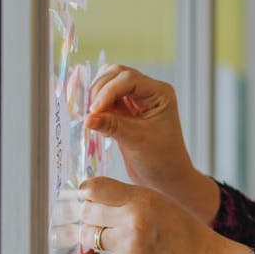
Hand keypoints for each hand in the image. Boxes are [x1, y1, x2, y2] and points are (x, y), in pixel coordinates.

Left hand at [78, 176, 249, 253]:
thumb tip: (87, 196)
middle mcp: (134, 219)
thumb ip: (125, 197)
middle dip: (90, 217)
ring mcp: (130, 245)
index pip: (95, 188)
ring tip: (107, 240)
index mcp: (142, 198)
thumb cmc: (179, 229)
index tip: (86, 198)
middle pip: (87, 212)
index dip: (86, 192)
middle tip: (101, 222)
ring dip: (92, 239)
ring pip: (87, 236)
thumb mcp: (156, 201)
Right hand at [85, 65, 192, 191]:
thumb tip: (88, 118)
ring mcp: (136, 100)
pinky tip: (96, 123)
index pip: (129, 79)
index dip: (108, 91)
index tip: (94, 111)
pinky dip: (96, 108)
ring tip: (92, 118)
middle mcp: (148, 91)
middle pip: (116, 74)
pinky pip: (105, 100)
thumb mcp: (136, 141)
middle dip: (99, 91)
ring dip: (96, 98)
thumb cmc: (161, 160)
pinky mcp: (125, 110)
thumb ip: (112, 126)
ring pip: (108, 84)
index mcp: (159, 93)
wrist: (166, 178)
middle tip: (90, 114)